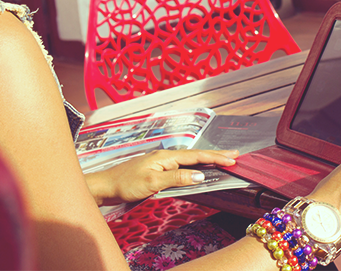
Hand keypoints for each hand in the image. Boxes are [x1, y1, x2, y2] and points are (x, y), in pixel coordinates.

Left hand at [85, 149, 238, 205]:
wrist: (105, 186)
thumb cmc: (125, 183)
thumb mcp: (153, 182)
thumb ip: (177, 178)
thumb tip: (200, 174)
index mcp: (166, 156)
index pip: (196, 156)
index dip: (215, 157)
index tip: (232, 159)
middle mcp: (165, 156)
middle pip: (196, 155)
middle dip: (216, 155)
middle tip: (235, 155)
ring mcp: (161, 162)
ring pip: (189, 160)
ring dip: (206, 160)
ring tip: (222, 160)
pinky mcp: (157, 170)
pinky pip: (182, 166)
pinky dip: (194, 166)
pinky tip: (198, 168)